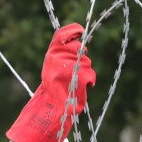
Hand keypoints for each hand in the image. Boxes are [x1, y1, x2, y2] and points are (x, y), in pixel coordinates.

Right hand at [6, 24, 96, 141]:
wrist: (51, 111)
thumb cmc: (53, 92)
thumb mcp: (54, 70)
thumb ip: (63, 57)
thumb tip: (80, 44)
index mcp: (51, 55)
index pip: (62, 34)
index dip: (73, 30)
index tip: (80, 31)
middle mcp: (58, 58)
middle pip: (79, 48)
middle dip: (81, 57)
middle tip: (75, 71)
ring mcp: (69, 67)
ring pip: (87, 63)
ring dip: (85, 73)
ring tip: (74, 85)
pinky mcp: (79, 76)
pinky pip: (90, 75)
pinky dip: (89, 82)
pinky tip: (79, 90)